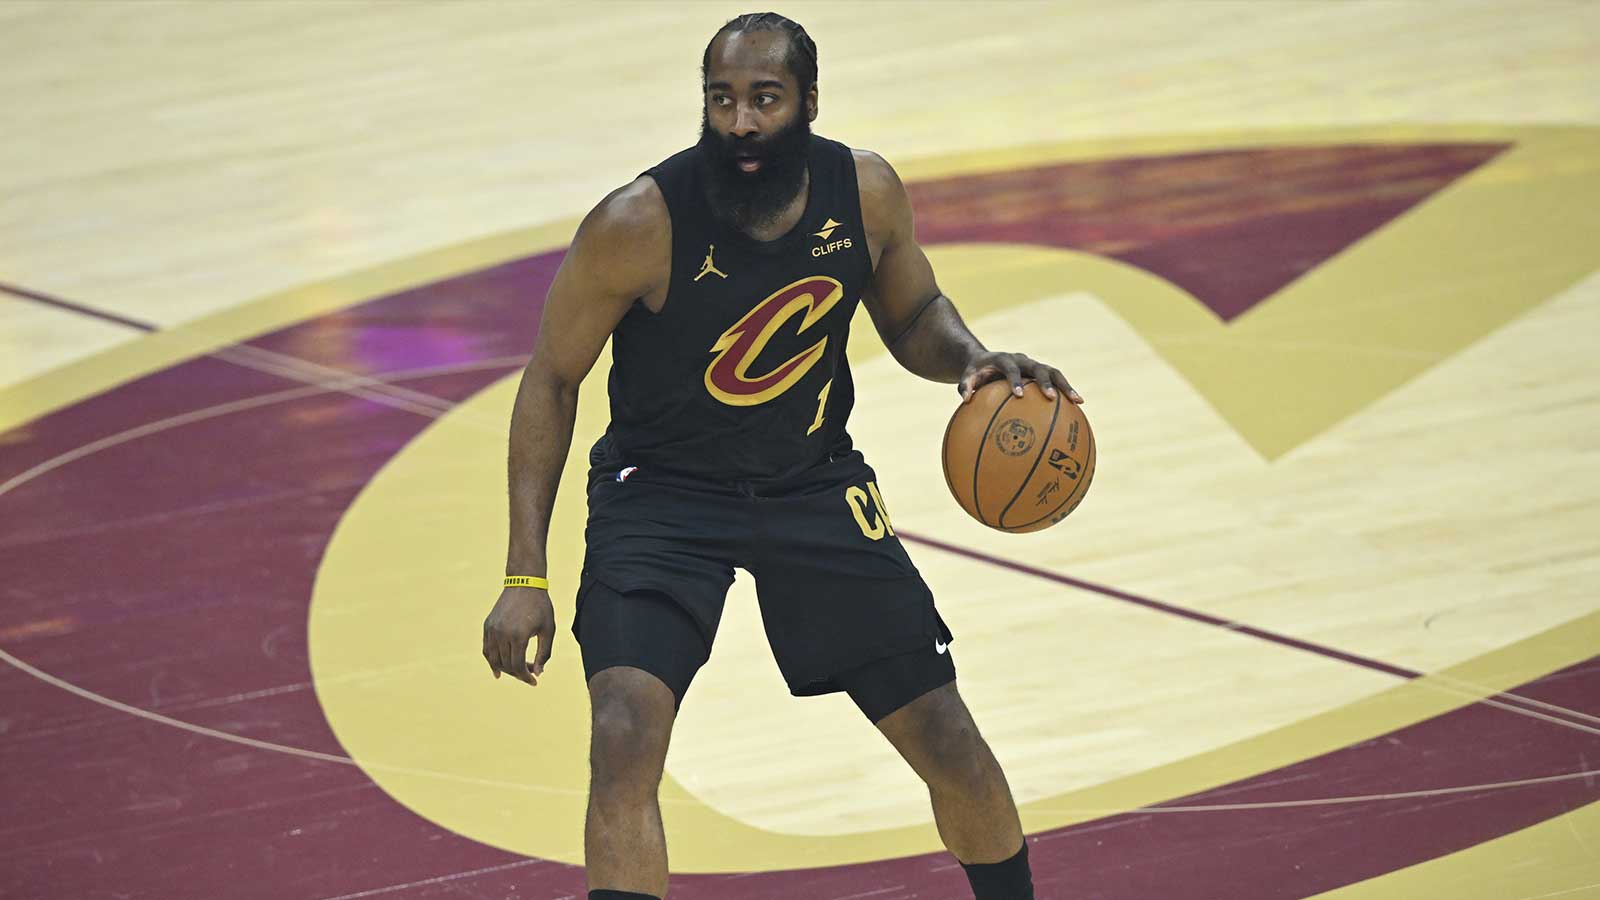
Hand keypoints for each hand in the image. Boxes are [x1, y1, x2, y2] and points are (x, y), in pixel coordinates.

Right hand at [482, 587, 554, 685]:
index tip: (534, 681)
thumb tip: (538, 673)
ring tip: (518, 671)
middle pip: (507, 665)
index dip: (526, 677)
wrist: (524, 584)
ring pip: (494, 659)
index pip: (518, 666)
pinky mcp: (487, 626)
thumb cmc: (540, 607)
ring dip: (506, 669)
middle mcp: (502, 634)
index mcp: (518, 636)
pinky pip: (487, 649)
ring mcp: (492, 630)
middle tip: (532, 672)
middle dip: (519, 673)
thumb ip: (544, 653)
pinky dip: (492, 660)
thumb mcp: (548, 630)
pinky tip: (498, 669)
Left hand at [958, 351, 1082, 404]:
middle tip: (1050, 397)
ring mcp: (1034, 365)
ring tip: (1078, 401)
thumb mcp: (968, 376)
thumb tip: (966, 399)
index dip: (1015, 379)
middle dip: (1045, 382)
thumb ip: (966, 385)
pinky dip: (1067, 391)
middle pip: (1038, 368)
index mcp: (1004, 359)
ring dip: (1065, 386)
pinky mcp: (1041, 372)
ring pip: (1054, 373)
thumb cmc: (976, 372)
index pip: (1011, 368)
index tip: (1018, 395)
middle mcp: (1022, 360)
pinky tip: (1077, 407)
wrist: (986, 360)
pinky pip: (1057, 381)